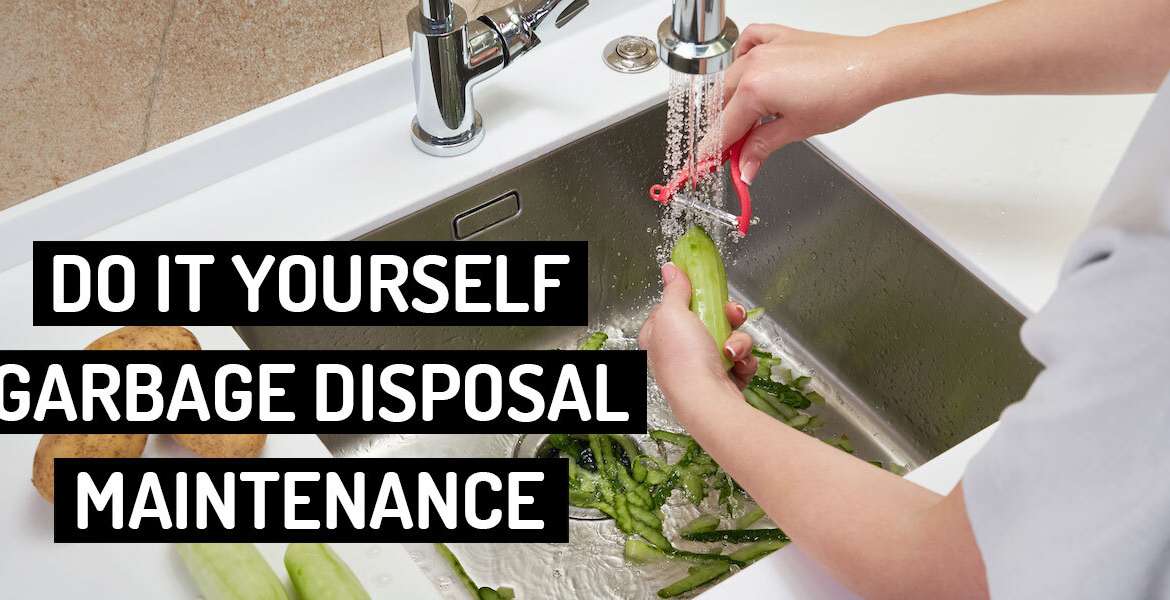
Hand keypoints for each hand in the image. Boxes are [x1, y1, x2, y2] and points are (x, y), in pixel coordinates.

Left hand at [639, 263, 756, 422]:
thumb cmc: (684, 359)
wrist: (708, 401)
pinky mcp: (723, 379)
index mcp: (658, 335)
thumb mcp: (672, 313)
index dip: (693, 298)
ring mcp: (702, 366)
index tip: (706, 290)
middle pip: (709, 319)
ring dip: (739, 340)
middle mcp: (678, 352)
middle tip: (732, 315)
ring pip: (730, 337)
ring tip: (733, 351)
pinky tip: (739, 366)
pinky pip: (741, 358)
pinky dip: (744, 359)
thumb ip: (674, 289)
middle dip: (727, 316)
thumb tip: (670, 269)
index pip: (676, 307)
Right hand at [722, 24, 892, 183]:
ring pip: (731, 77)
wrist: (871, 68)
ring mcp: (764, 48)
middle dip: (726, 129)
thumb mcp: (797, 130)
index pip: (724, 128)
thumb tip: (745, 168)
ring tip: (749, 122)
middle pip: (722, 104)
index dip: (713, 151)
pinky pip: (748, 43)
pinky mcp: (778, 37)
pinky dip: (743, 58)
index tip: (706, 165)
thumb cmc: (842, 95)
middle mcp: (753, 65)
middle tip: (736, 151)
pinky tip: (750, 74)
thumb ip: (762, 148)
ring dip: (733, 101)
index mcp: (754, 90)